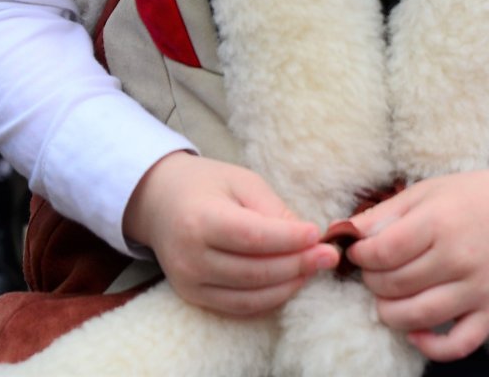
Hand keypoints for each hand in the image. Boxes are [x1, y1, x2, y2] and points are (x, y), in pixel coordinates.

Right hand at [121, 152, 337, 317]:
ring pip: (249, 296)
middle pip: (254, 271)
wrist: (159, 202)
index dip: (288, 239)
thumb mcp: (242, 182)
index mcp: (200, 220)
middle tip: (329, 255)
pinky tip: (292, 282)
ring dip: (288, 285)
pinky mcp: (193, 297)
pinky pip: (238, 307)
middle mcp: (190, 257)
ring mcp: (189, 282)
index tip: (317, 234)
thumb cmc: (206, 185)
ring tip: (314, 268)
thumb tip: (307, 237)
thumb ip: (273, 210)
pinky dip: (270, 299)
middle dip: (298, 265)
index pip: (252, 237)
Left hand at [346, 159, 488, 362]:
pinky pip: (457, 345)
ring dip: (389, 312)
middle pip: (394, 285)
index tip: (361, 252)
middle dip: (372, 281)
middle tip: (376, 271)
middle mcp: (461, 256)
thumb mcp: (427, 192)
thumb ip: (383, 214)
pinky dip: (430, 346)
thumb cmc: (471, 198)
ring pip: (417, 317)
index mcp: (441, 221)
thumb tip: (339, 232)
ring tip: (389, 297)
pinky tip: (415, 330)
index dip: (361, 256)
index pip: (383, 252)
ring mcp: (479, 287)